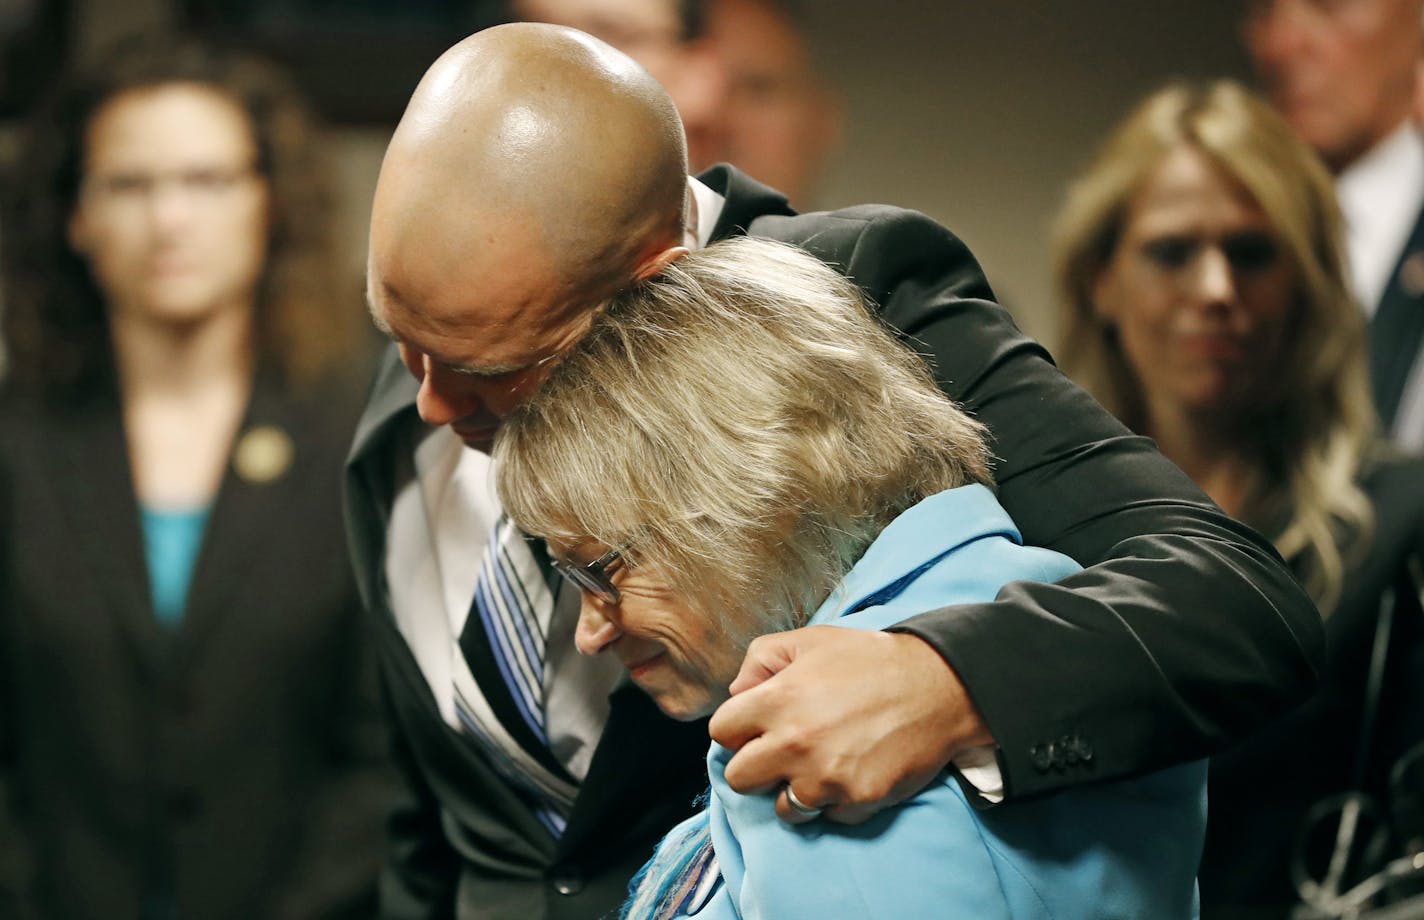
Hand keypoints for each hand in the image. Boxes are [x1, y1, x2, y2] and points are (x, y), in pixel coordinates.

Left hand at [708, 625, 991, 824]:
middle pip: (739, 779)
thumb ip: (760, 659)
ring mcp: (826, 777)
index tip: (757, 727)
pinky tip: (853, 770)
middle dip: (755, 766)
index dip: (738, 728)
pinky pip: (829, 815)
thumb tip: (736, 692)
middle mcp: (794, 744)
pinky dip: (837, 800)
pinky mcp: (858, 800)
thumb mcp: (810, 640)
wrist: (940, 686)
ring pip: (782, 808)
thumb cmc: (871, 659)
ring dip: (794, 790)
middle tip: (781, 751)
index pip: (721, 732)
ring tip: (819, 765)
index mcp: (777, 701)